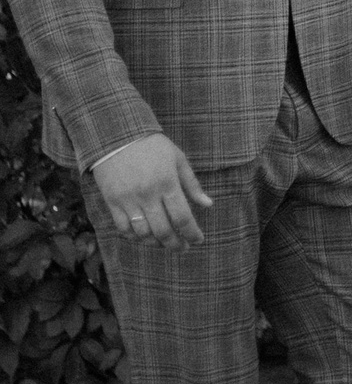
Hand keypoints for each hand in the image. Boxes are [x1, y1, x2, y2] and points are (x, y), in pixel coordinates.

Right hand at [92, 135, 209, 246]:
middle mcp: (148, 194)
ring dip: (156, 243)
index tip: (198, 240)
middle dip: (176, 244)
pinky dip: (135, 237)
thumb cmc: (152, 146)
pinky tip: (144, 237)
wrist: (117, 135)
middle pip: (163, 230)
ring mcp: (128, 200)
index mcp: (167, 183)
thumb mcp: (178, 159)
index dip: (192, 233)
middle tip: (183, 248)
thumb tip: (208, 205)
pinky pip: (123, 228)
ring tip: (165, 243)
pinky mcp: (112, 202)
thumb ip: (192, 184)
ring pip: (143, 233)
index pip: (182, 217)